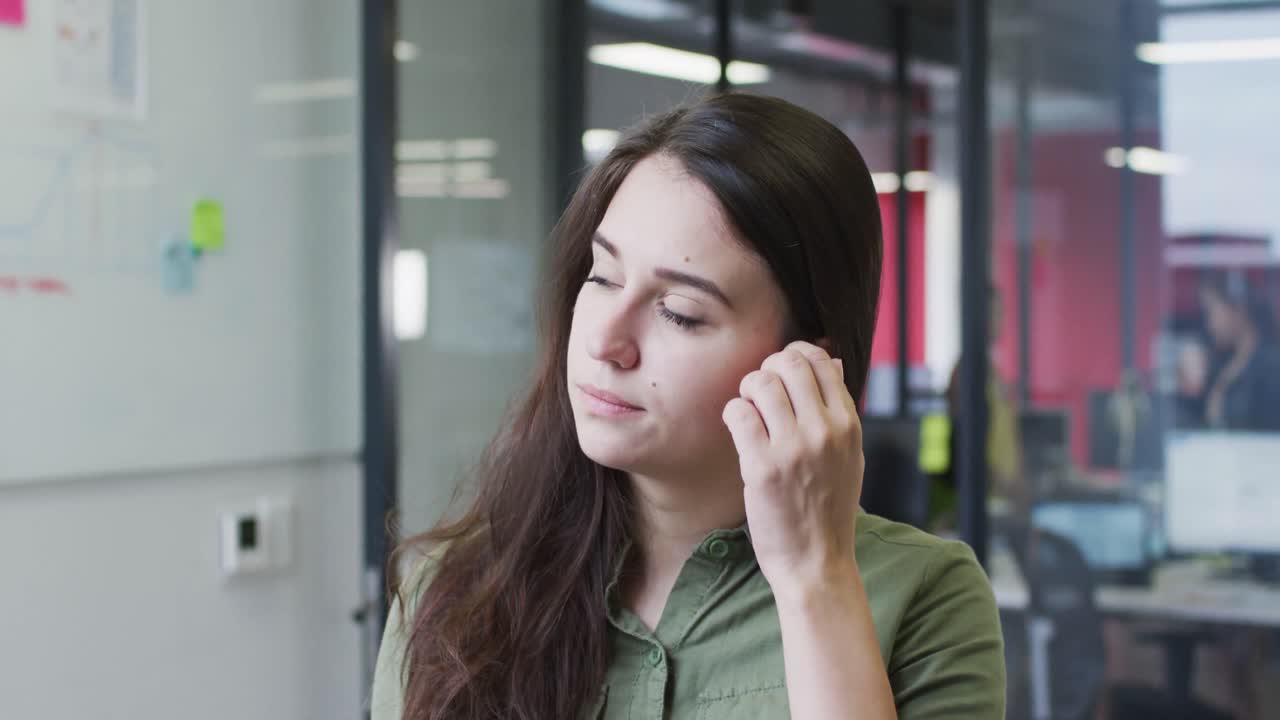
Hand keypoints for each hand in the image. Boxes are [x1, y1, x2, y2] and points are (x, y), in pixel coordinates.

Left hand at [722, 341, 864, 595]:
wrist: (817, 563)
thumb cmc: (829, 509)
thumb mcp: (848, 456)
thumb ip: (839, 410)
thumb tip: (830, 360)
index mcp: (849, 425)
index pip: (820, 360)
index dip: (794, 356)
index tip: (781, 373)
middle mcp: (825, 431)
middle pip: (788, 363)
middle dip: (767, 369)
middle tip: (760, 391)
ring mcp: (794, 448)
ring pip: (760, 383)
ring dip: (747, 390)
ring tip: (748, 411)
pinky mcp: (762, 467)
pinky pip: (738, 413)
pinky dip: (732, 414)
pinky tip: (738, 429)